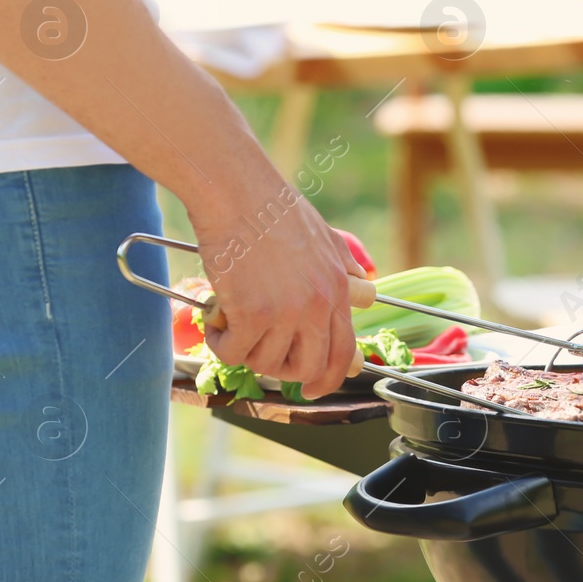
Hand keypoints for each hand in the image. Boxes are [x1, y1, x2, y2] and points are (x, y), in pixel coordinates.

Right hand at [190, 180, 366, 399]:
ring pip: (266, 364)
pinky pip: (234, 353)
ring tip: (233, 323)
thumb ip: (346, 267)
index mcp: (338, 290)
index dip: (328, 379)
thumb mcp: (326, 236)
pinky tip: (215, 321)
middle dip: (282, 371)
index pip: (342, 353)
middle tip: (260, 354)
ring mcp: (287, 312)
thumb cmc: (273, 209)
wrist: (237, 192)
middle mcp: (318, 306)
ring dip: (245, 351)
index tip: (314, 389)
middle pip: (307, 369)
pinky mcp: (253, 313)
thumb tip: (367, 287)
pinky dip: (220, 343)